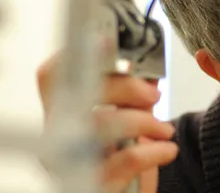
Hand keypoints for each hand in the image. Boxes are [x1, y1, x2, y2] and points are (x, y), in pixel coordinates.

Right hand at [36, 51, 177, 192]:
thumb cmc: (123, 160)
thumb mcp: (131, 120)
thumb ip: (136, 93)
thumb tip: (149, 64)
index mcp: (64, 114)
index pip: (53, 76)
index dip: (76, 54)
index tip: (106, 41)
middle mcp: (58, 138)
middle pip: (77, 93)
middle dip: (122, 86)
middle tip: (154, 94)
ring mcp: (69, 163)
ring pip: (98, 124)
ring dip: (141, 120)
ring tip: (164, 129)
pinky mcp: (92, 186)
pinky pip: (123, 160)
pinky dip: (152, 150)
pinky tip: (166, 150)